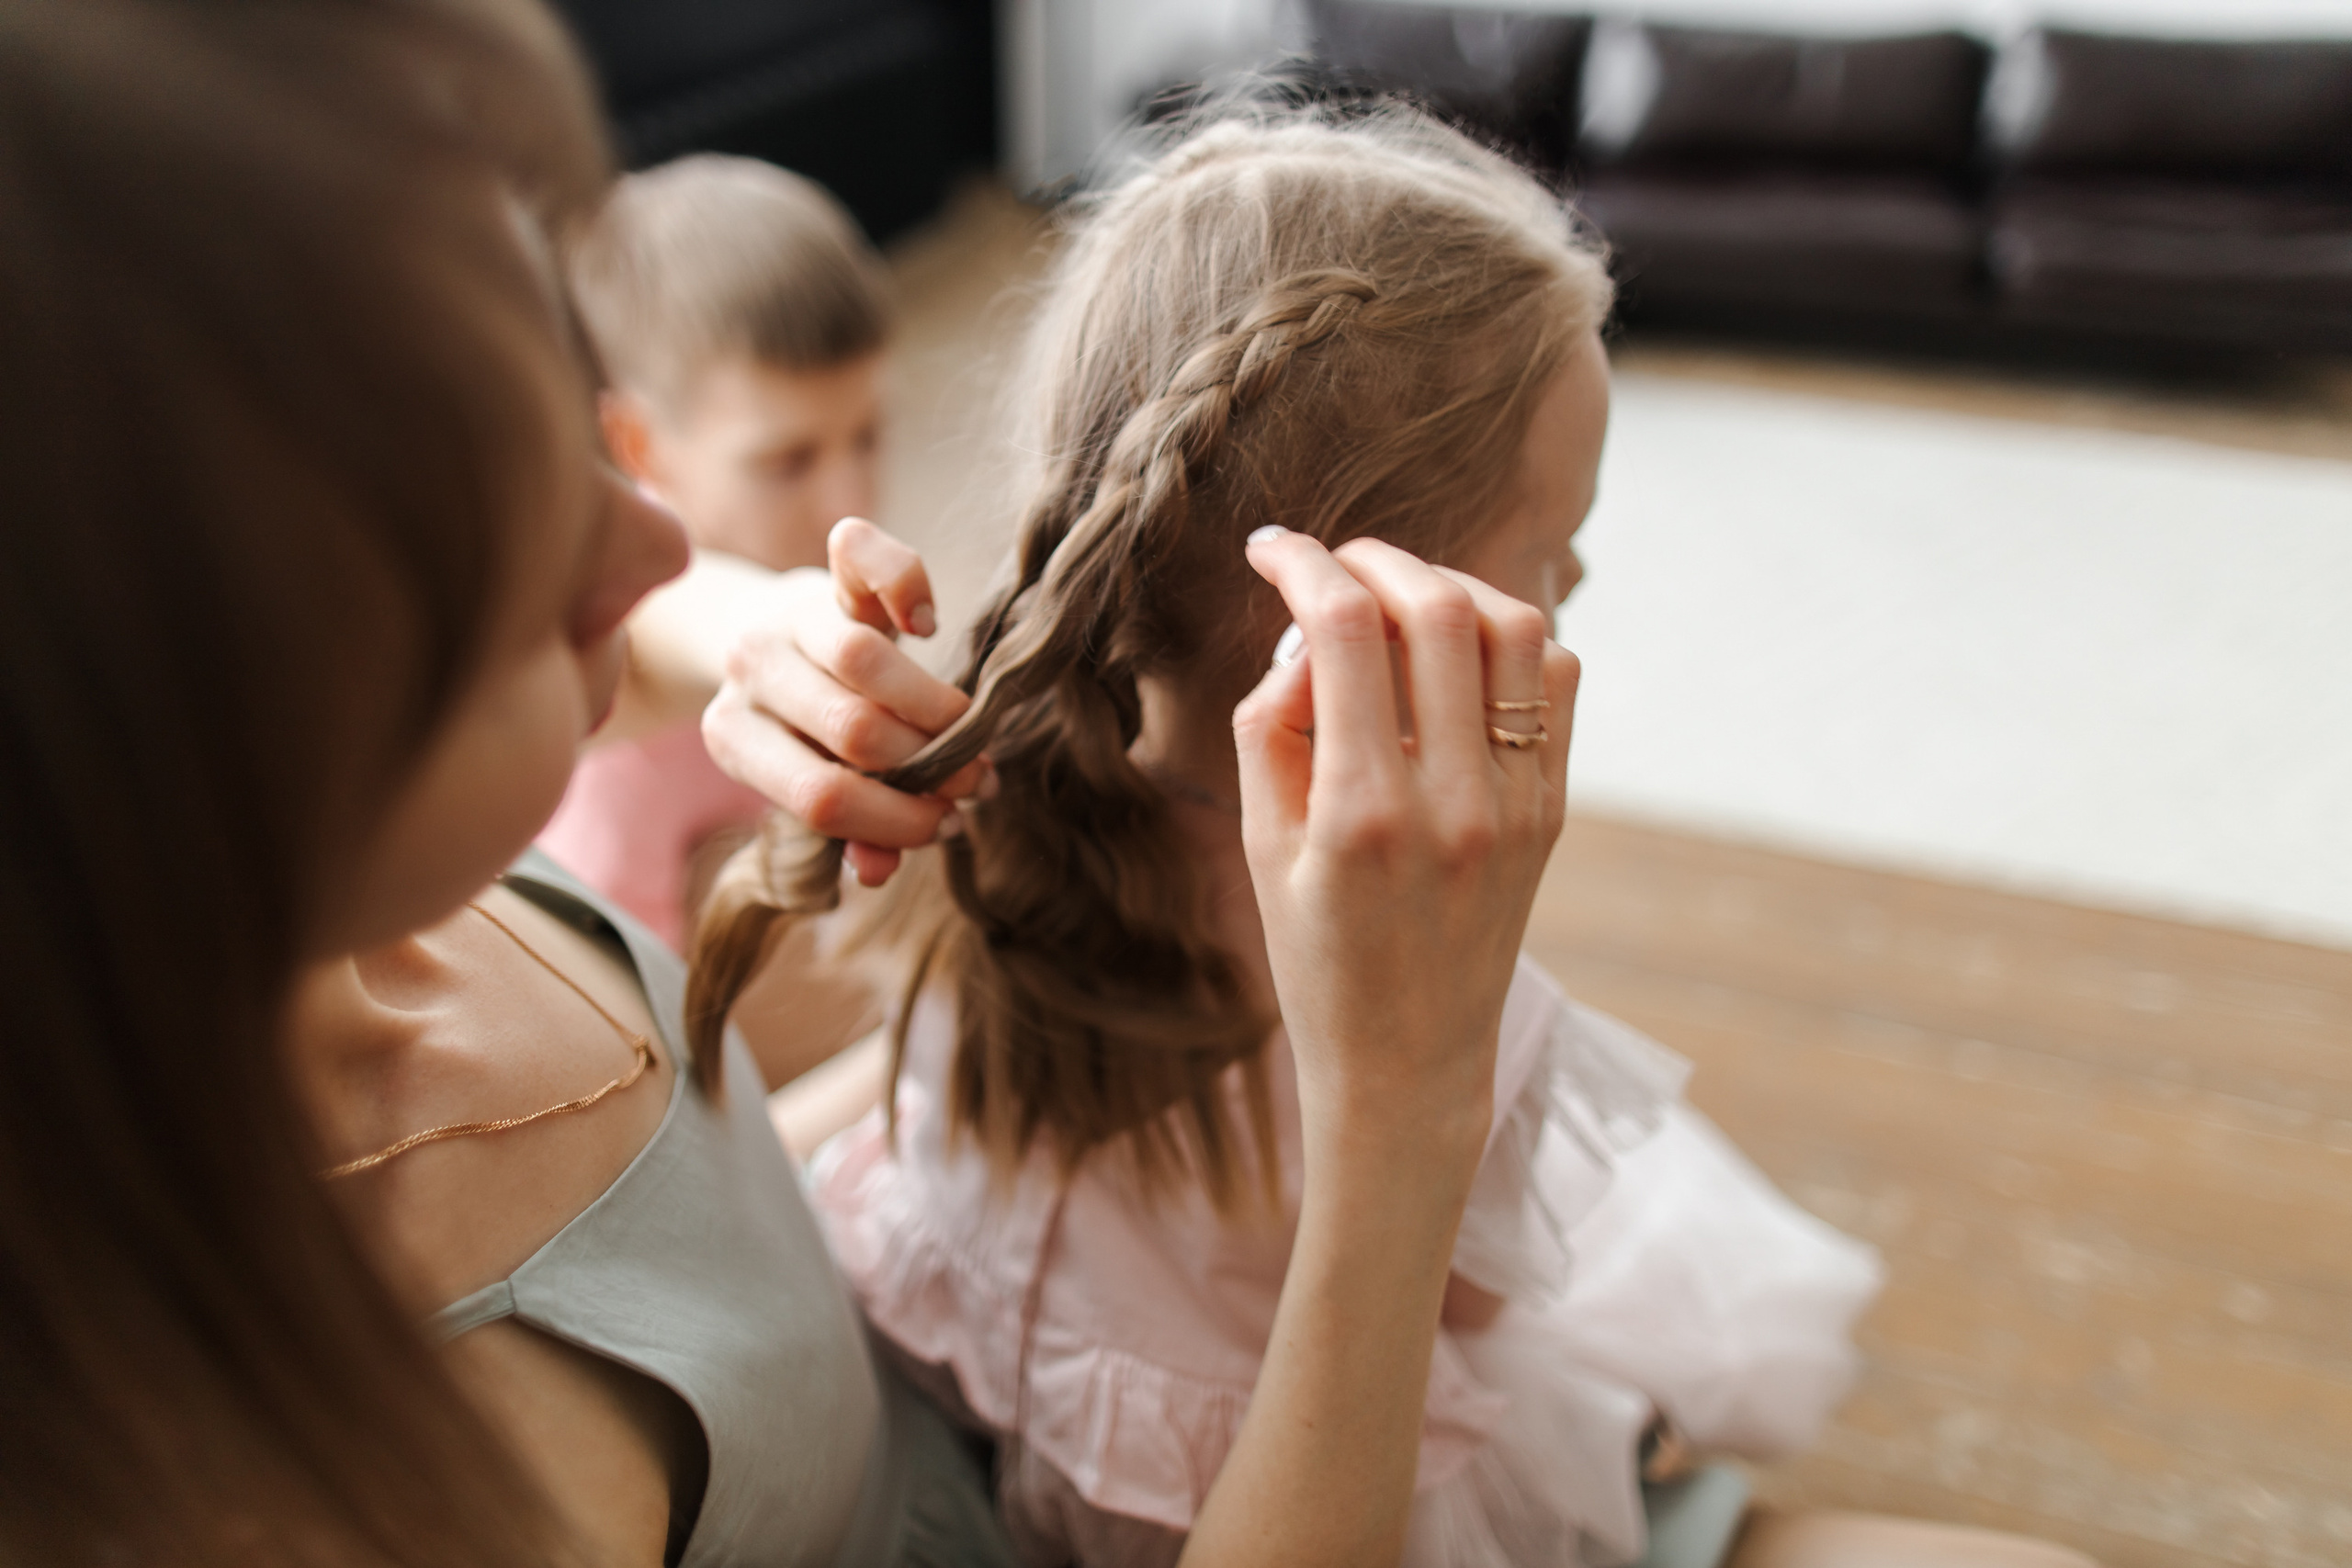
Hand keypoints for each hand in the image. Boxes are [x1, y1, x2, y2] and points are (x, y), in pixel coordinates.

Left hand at [701, 520, 985, 884]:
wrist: (769, 637)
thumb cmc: (804, 727)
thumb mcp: (812, 779)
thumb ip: (843, 830)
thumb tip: (875, 872)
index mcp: (733, 738)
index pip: (822, 794)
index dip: (895, 818)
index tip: (944, 823)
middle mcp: (747, 672)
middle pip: (854, 728)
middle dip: (929, 766)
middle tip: (972, 782)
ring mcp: (781, 616)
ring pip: (866, 658)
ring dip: (937, 709)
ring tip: (969, 737)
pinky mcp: (821, 570)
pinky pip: (862, 555)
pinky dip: (907, 585)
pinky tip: (927, 626)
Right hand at [1233, 529, 1575, 1182]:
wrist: (1406, 1061)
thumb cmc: (1314, 955)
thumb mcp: (1260, 846)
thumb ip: (1271, 727)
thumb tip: (1307, 633)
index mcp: (1360, 814)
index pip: (1341, 633)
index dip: (1302, 564)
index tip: (1270, 548)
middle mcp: (1451, 802)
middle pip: (1436, 610)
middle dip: (1375, 559)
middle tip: (1333, 565)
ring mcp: (1516, 805)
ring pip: (1514, 630)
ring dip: (1452, 585)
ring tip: (1400, 598)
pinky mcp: (1553, 812)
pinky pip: (1556, 682)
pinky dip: (1511, 638)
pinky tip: (1458, 652)